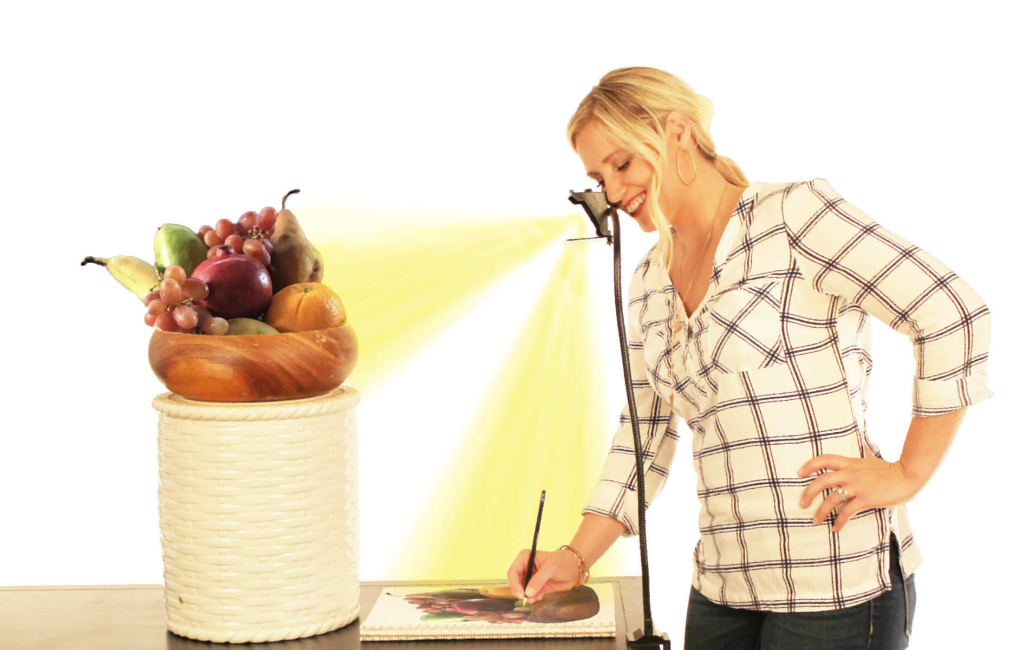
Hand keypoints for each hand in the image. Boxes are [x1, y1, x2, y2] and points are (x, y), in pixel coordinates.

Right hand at [506, 548, 579, 603]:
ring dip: (527, 595)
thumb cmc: (563, 562)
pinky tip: (540, 596)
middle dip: (519, 591)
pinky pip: (530, 595)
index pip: (513, 571)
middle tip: (525, 598)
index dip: (514, 583)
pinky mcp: (536, 586)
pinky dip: (533, 598)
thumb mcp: (551, 568)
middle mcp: (526, 567)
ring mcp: (531, 577)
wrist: (575, 568)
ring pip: (521, 589)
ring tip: (536, 597)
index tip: (520, 594)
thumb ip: (538, 580)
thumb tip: (527, 593)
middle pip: (515, 581)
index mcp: (525, 557)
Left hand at [797, 455, 921, 532]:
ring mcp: (857, 486)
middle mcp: (850, 474)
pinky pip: (847, 511)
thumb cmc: (889, 469)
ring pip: (832, 499)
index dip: (809, 465)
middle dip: (808, 493)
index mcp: (850, 463)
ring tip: (816, 520)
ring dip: (821, 511)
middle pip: (822, 481)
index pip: (824, 459)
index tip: (799, 473)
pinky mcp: (866, 499)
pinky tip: (836, 528)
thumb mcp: (871, 459)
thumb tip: (862, 444)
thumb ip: (862, 454)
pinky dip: (840, 521)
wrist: (907, 477)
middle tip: (802, 504)